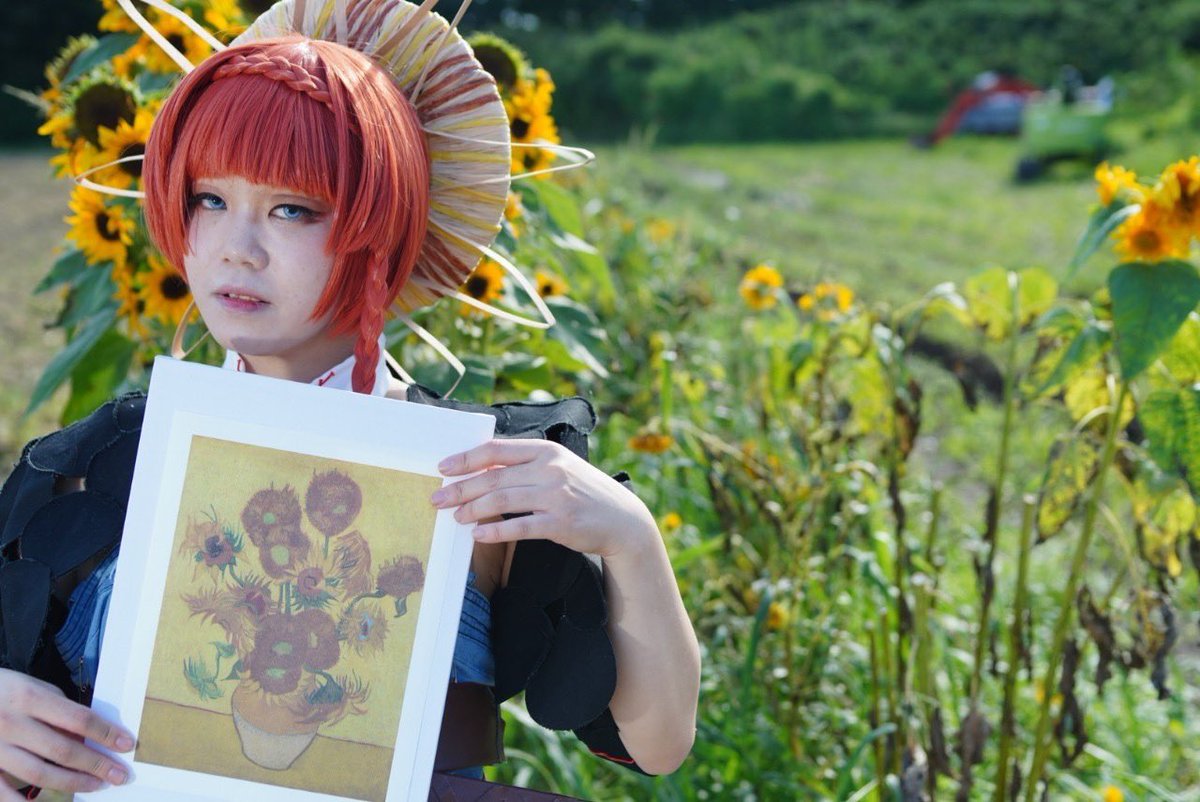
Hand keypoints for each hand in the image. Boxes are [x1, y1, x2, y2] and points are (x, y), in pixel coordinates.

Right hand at [0, 668, 133, 798]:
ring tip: (97, 786)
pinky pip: (3, 793)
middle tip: (120, 775)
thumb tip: (87, 737)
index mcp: (30, 698)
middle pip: (63, 750)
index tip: (127, 744)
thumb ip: (59, 710)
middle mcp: (13, 724)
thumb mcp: (34, 688)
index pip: (78, 718)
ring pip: (39, 774)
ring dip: (73, 783)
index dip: (106, 733)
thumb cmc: (4, 691)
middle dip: (96, 764)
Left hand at [431, 439, 656, 558]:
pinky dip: (495, 531)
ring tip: (456, 517)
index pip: (496, 450)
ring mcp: (556, 496)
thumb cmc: (583, 492)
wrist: (622, 519)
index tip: (443, 467)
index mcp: (546, 451)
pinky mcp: (560, 523)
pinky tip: (478, 535)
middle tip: (437, 499)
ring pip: (501, 501)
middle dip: (460, 489)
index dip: (466, 458)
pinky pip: (519, 527)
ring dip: (473, 510)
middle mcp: (550, 469)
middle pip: (493, 478)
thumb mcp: (558, 468)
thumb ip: (525, 466)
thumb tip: (481, 471)